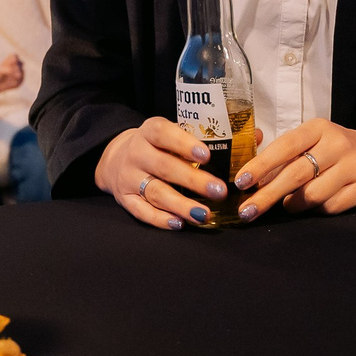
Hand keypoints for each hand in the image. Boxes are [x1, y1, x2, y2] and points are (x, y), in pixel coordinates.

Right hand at [93, 116, 223, 230]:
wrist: (114, 159)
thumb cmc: (154, 147)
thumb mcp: (167, 135)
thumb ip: (193, 140)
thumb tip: (240, 146)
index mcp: (148, 132)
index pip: (163, 134)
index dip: (184, 144)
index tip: (206, 155)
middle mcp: (136, 154)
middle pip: (164, 167)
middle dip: (193, 180)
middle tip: (219, 190)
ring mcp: (129, 178)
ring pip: (156, 193)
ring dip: (182, 205)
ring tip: (204, 214)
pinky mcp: (125, 199)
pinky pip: (142, 212)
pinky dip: (160, 219)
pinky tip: (179, 223)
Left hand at [233, 119, 355, 219]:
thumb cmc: (333, 150)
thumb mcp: (312, 142)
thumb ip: (283, 155)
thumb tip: (250, 177)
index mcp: (319, 128)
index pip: (285, 145)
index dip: (261, 164)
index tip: (241, 182)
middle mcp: (337, 144)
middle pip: (296, 174)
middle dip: (267, 195)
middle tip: (246, 211)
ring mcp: (354, 165)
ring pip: (312, 195)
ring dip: (293, 204)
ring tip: (289, 204)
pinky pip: (331, 207)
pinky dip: (317, 210)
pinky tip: (315, 205)